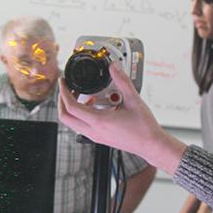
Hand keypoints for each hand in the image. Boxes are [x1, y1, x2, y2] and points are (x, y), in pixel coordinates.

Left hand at [58, 62, 185, 173]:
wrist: (151, 145)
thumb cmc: (144, 128)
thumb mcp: (134, 100)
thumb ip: (123, 81)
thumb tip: (114, 67)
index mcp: (99, 121)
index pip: (71, 107)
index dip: (63, 92)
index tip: (63, 82)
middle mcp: (94, 131)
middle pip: (65, 118)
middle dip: (62, 101)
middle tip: (67, 88)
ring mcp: (96, 136)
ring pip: (73, 123)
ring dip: (73, 108)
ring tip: (85, 95)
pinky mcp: (100, 138)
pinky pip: (83, 126)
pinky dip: (83, 114)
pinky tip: (97, 105)